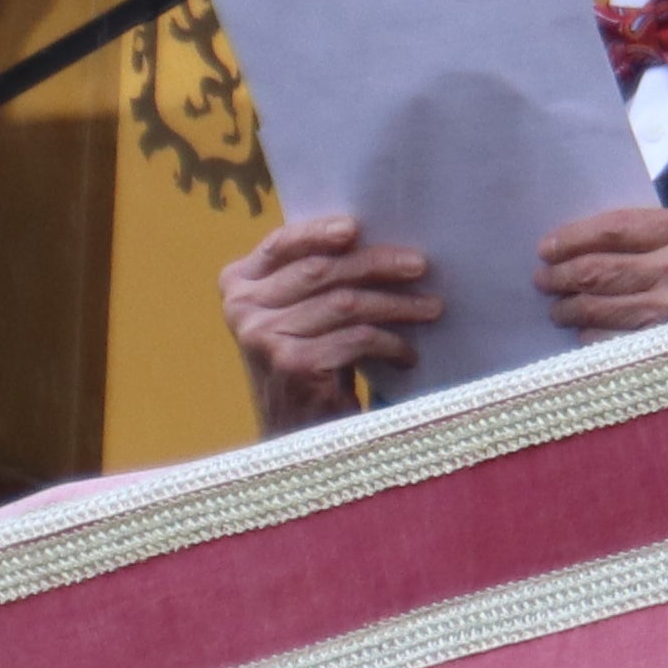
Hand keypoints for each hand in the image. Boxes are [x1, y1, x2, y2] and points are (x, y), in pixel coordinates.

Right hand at [223, 212, 437, 435]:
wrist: (296, 440)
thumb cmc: (308, 365)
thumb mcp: (299, 314)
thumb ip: (314, 277)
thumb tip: (372, 234)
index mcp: (237, 285)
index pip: (281, 244)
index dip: (319, 231)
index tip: (357, 228)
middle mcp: (241, 309)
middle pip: (321, 270)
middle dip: (377, 264)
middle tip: (420, 265)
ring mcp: (263, 338)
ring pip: (345, 303)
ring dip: (396, 305)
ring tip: (430, 308)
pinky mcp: (292, 365)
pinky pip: (355, 339)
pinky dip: (390, 343)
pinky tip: (407, 355)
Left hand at [535, 201, 667, 340]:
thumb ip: (648, 231)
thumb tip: (577, 245)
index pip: (614, 229)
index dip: (572, 238)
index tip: (546, 247)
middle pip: (601, 269)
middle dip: (562, 275)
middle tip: (544, 279)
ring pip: (602, 308)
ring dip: (569, 309)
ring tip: (557, 308)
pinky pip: (615, 341)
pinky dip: (592, 337)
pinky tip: (584, 334)